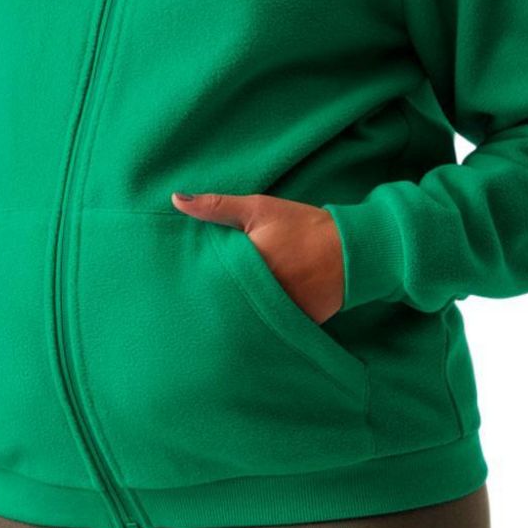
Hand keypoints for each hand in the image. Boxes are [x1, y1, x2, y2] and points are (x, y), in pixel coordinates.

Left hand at [170, 191, 343, 323]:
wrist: (351, 251)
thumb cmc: (302, 225)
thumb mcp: (259, 208)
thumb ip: (216, 206)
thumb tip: (175, 199)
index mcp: (249, 264)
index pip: (210, 278)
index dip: (197, 278)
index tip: (183, 278)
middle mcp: (264, 294)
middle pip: (225, 302)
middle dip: (212, 301)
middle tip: (192, 301)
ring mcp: (281, 313)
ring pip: (244, 319)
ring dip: (235, 314)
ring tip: (214, 316)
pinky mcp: (295, 326)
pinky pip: (268, 328)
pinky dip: (259, 323)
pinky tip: (247, 320)